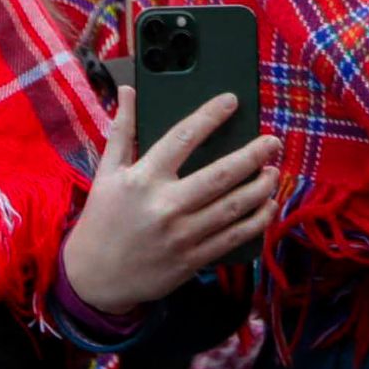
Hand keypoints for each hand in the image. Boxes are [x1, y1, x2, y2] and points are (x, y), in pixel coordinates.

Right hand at [60, 86, 281, 315]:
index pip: (182, 138)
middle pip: (220, 175)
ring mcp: (182, 235)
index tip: (231, 101)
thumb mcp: (106, 173)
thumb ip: (122, 131)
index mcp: (143, 179)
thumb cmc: (101, 220)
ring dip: (261, 188)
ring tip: (274, 171)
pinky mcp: (192, 259)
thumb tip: (128, 91)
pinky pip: (233, 238)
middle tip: (272, 142)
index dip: (210, 116)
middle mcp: (166, 205)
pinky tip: (269, 206)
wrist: (94, 278)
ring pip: (233, 207)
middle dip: (253, 155)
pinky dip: (257, 221)